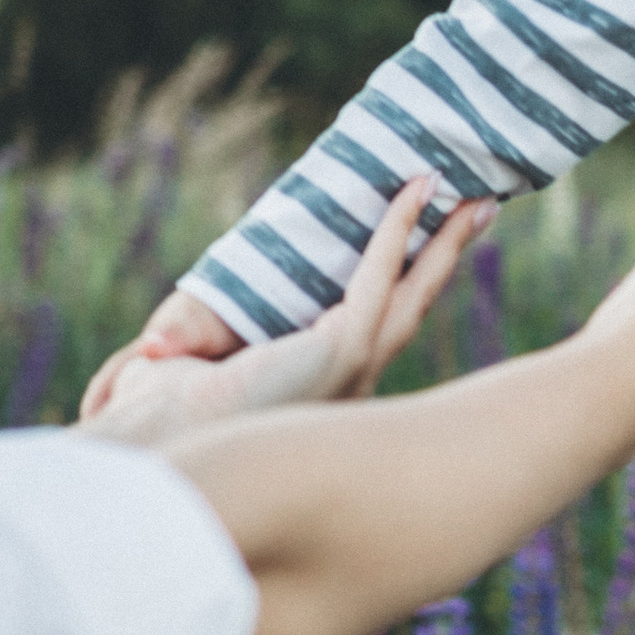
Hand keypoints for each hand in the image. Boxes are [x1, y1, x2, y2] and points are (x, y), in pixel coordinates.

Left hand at [82, 178, 484, 447]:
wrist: (157, 443)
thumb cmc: (160, 415)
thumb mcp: (181, 365)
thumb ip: (184, 350)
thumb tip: (153, 342)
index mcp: (320, 384)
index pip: (376, 321)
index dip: (406, 278)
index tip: (428, 241)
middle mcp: (349, 380)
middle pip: (413, 304)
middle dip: (447, 256)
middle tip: (480, 209)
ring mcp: (353, 368)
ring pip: (414, 291)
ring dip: (446, 240)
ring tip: (476, 197)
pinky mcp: (344, 350)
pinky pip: (380, 276)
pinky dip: (398, 229)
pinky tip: (416, 190)